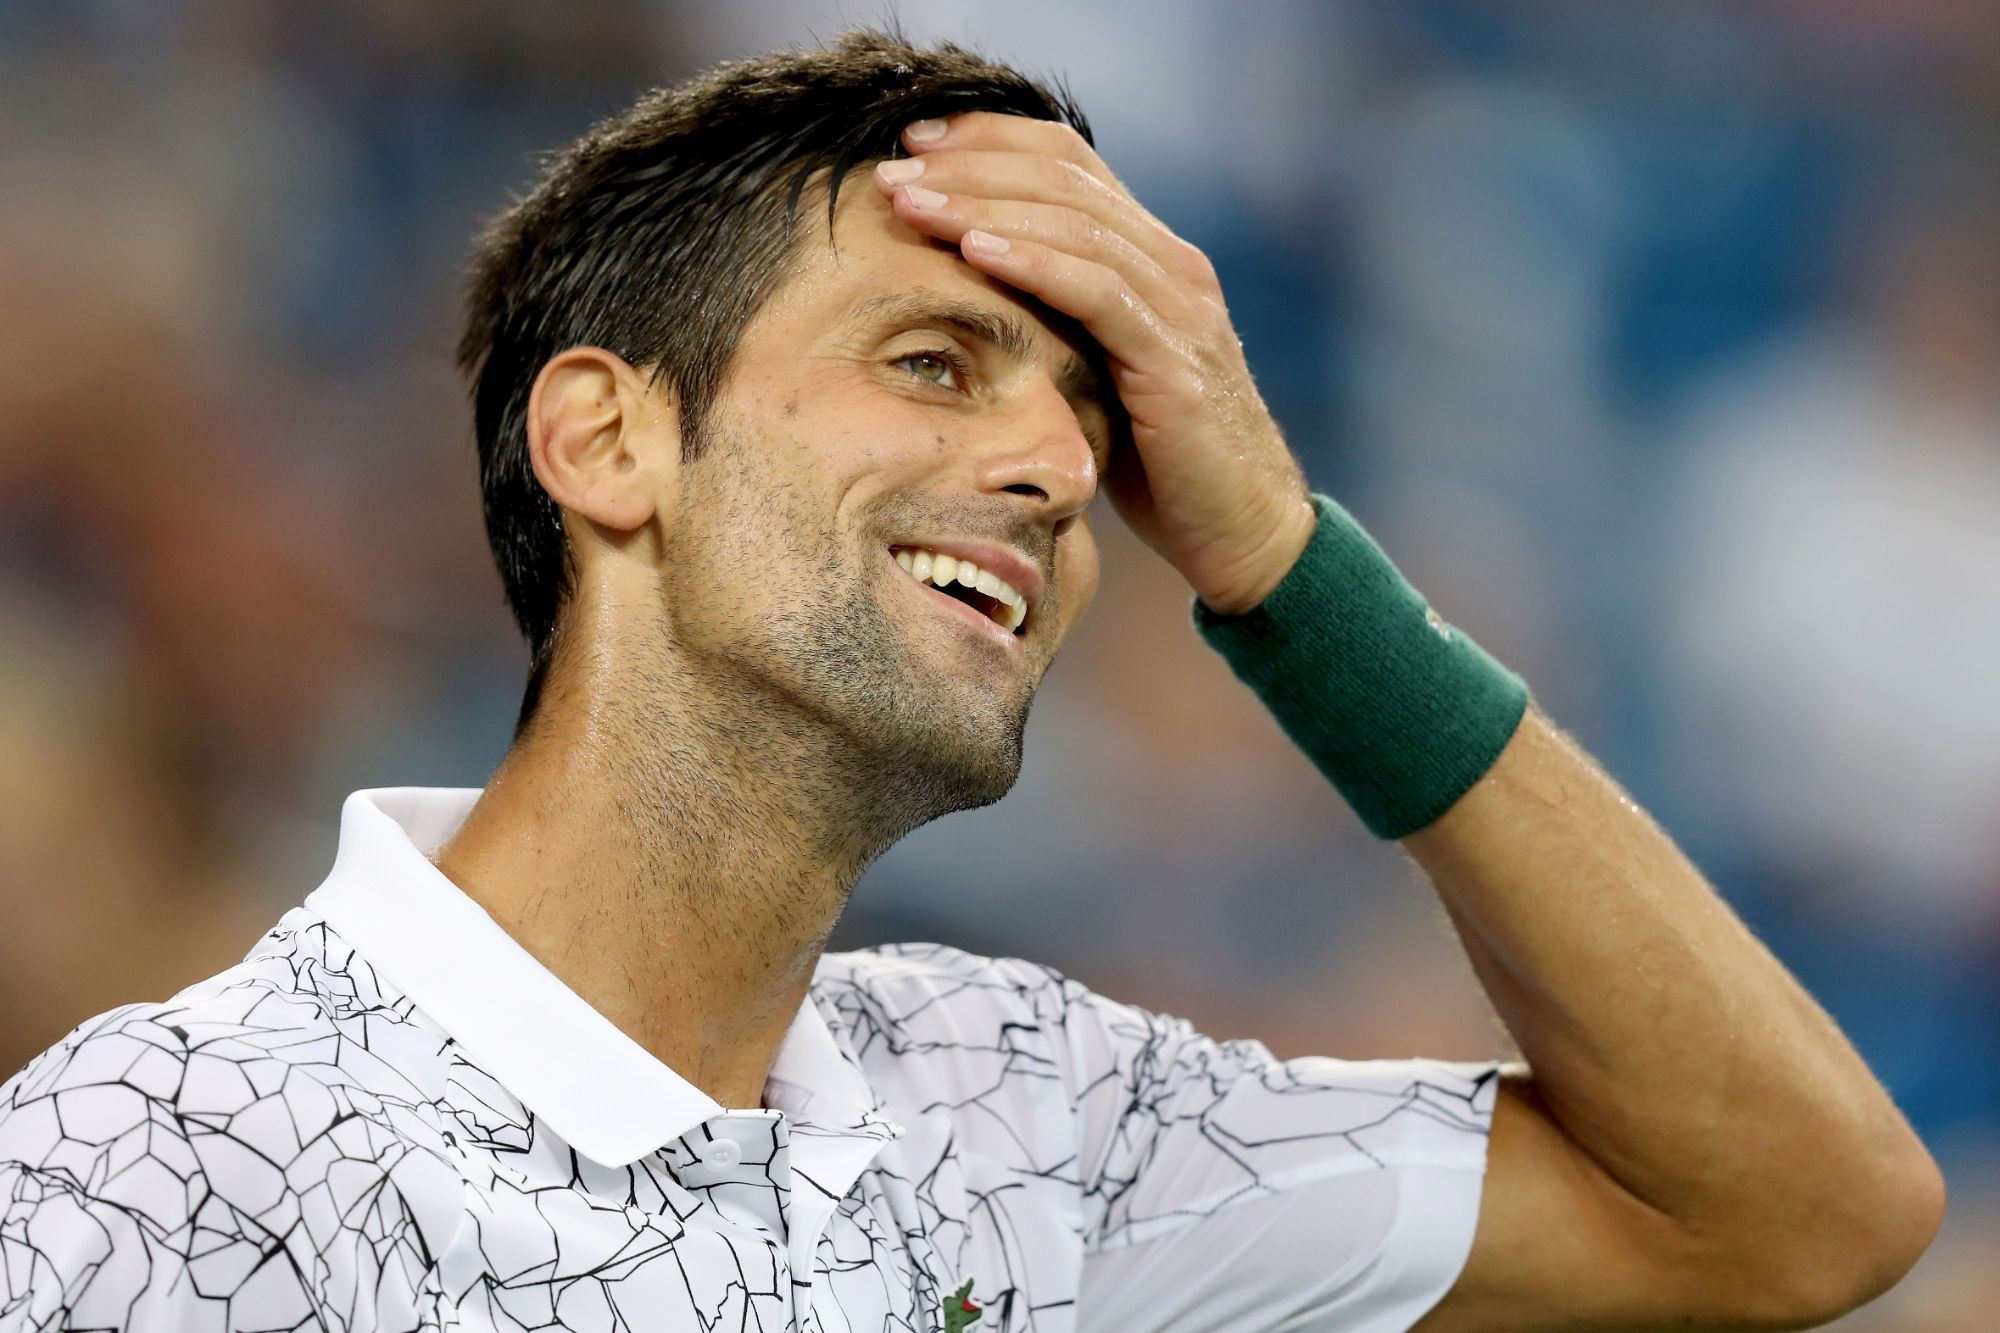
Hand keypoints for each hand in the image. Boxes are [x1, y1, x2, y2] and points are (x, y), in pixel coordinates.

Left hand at [873, 113, 1316, 616]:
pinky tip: (974, 251)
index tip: (912, 144)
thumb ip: (1057, 320)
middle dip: (969, 165)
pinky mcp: (1175, 360)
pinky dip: (1033, 263)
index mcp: (1151, 256)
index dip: (988, 140)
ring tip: (912, 202)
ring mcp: (1179, 307)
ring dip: (982, 205)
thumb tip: (964, 290)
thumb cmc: (1159, 460)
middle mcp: (1171, 264)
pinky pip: (1098, 291)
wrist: (1242, 529)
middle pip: (1063, 175)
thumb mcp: (1098, 370)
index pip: (1067, 161)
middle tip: (891, 169)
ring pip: (1074, 222)